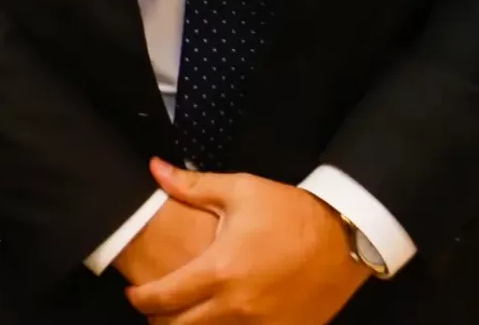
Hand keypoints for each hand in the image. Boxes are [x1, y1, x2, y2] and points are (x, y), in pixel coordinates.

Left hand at [125, 161, 371, 324]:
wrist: (345, 237)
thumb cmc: (289, 211)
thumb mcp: (239, 190)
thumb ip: (190, 186)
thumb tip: (154, 168)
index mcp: (218, 271)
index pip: (163, 297)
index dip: (140, 299)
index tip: (133, 294)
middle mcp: (236, 306)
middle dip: (160, 320)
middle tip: (155, 309)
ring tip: (185, 316)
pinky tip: (223, 320)